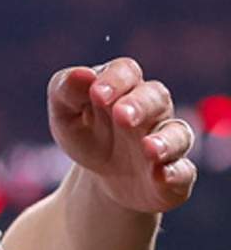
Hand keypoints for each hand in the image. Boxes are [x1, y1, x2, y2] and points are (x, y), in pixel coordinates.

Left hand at [48, 60, 196, 214]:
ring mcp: (166, 142)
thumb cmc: (86, 134)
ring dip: (165, 141)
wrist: (102, 178)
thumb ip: (65, 91)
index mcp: (123, 88)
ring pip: (177, 133)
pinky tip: (161, 175)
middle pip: (156, 97)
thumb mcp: (65, 115)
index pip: (126, 72)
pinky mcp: (174, 173)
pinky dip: (175, 173)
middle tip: (122, 116)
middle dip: (140, 104)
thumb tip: (81, 74)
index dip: (114, 80)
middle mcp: (152, 110)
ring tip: (149, 148)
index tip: (96, 94)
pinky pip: (183, 171)